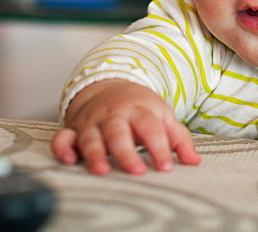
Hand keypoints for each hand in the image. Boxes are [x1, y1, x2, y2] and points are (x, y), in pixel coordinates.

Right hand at [51, 79, 200, 175]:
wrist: (108, 87)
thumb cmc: (139, 108)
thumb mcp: (162, 117)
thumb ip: (178, 139)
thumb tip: (194, 161)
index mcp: (139, 110)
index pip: (150, 127)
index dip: (159, 146)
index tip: (166, 167)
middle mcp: (114, 116)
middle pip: (118, 131)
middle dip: (125, 151)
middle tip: (136, 170)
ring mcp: (93, 122)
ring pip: (91, 137)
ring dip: (95, 153)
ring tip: (101, 170)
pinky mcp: (74, 130)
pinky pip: (64, 137)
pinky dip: (63, 147)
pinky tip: (68, 160)